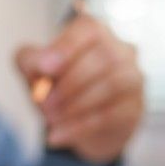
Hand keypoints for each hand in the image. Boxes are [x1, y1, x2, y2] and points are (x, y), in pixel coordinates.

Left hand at [16, 15, 144, 162]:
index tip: (45, 69)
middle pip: (104, 58)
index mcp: (95, 32)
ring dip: (76, 105)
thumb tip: (40, 65)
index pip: (89, 29)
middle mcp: (121, 50)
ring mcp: (133, 78)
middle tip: (43, 103)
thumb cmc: (58, 86)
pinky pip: (111, 115)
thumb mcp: (36, 71)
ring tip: (49, 120)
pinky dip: (80, 127)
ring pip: (112, 85)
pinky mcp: (134, 108)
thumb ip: (30, 61)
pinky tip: (57, 136)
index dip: (67, 47)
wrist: (81, 123)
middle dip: (69, 83)